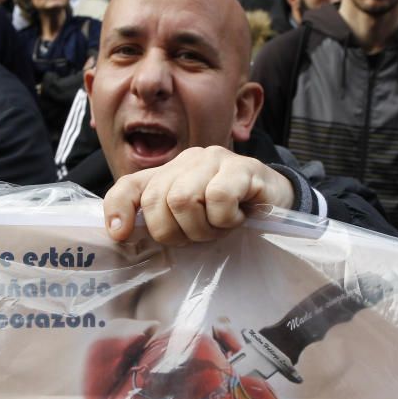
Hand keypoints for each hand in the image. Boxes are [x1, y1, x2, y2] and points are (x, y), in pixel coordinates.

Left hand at [103, 146, 294, 244]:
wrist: (277, 201)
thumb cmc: (230, 213)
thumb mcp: (192, 221)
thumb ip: (163, 222)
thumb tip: (124, 235)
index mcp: (169, 173)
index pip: (130, 185)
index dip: (119, 209)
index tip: (121, 235)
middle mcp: (187, 161)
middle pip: (157, 199)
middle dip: (174, 232)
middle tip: (198, 238)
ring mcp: (214, 160)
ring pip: (184, 199)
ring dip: (202, 227)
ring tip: (219, 228)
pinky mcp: (241, 167)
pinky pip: (218, 198)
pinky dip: (225, 219)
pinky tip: (238, 218)